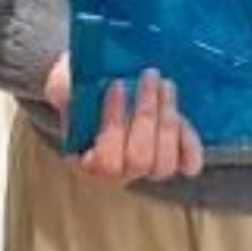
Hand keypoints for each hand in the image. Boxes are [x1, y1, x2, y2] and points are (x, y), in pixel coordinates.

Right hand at [47, 58, 204, 186]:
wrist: (103, 79)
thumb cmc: (81, 84)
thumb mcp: (63, 85)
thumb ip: (62, 91)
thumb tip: (68, 91)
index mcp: (87, 162)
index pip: (106, 161)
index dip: (115, 124)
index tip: (117, 85)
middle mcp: (118, 174)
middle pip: (140, 161)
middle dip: (146, 115)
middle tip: (149, 76)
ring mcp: (147, 168)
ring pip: (164, 164)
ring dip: (168, 121)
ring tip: (165, 85)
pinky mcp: (174, 157)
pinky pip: (189, 163)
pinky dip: (190, 143)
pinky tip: (183, 116)